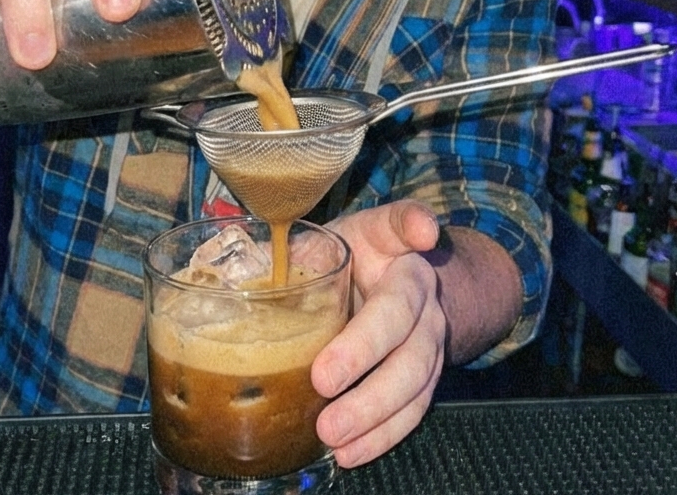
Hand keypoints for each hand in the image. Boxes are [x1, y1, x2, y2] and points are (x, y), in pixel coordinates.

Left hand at [314, 201, 444, 467]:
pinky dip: (382, 435)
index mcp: (393, 246)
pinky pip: (413, 408)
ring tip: (331, 434)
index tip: (422, 233)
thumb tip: (246, 267)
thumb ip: (294, 249)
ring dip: (374, 410)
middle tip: (322, 380)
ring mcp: (431, 334)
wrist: (394, 284)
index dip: (414, 224)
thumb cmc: (348, 258)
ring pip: (415, 374)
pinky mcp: (426, 375)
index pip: (404, 226)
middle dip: (365, 355)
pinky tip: (350, 452)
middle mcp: (420, 289)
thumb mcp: (324, 238)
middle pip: (406, 321)